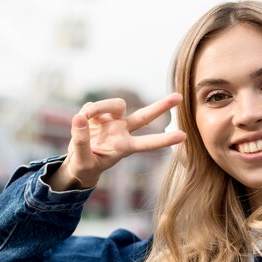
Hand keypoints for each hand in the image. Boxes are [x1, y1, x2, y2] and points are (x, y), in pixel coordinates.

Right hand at [48, 93, 185, 190]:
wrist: (76, 161)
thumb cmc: (85, 165)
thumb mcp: (83, 161)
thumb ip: (81, 141)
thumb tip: (79, 118)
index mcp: (125, 147)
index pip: (148, 143)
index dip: (165, 140)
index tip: (184, 136)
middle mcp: (123, 131)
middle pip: (145, 116)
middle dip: (161, 107)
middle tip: (179, 96)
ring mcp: (112, 121)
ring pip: (116, 104)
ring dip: (100, 106)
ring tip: (85, 117)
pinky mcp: (99, 113)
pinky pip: (93, 106)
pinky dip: (85, 112)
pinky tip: (80, 122)